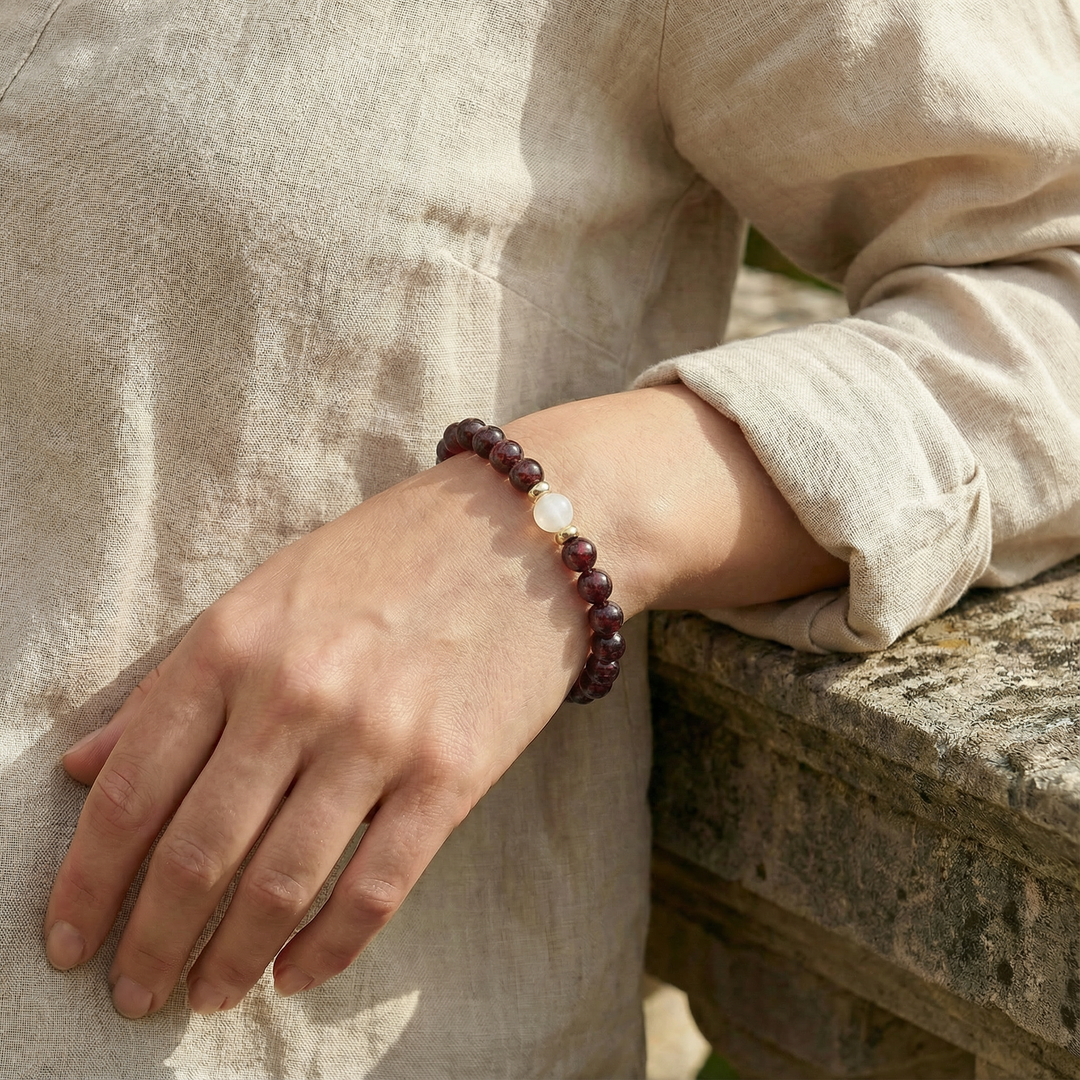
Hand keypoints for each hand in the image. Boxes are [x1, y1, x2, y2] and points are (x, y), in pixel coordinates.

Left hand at [45, 449, 591, 1017]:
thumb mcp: (266, 595)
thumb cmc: (385, 559)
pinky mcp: (451, 772)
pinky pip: (375, 889)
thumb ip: (175, 683)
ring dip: (231, 960)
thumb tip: (83, 769)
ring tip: (209, 995)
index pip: (132, 790)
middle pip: (196, 854)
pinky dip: (327, 950)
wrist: (519, 533)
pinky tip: (296, 974)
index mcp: (232, 641)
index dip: (88, 882)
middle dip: (151, 944)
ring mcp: (378, 735)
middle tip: (135, 995)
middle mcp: (296, 692)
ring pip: (280, 886)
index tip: (69, 939)